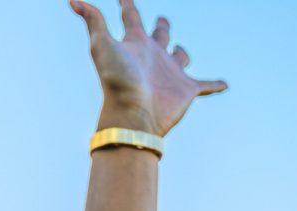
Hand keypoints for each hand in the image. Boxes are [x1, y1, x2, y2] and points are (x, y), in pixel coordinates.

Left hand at [70, 0, 226, 136]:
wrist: (132, 113)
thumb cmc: (116, 79)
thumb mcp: (102, 44)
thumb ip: (92, 20)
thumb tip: (71, 0)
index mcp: (135, 44)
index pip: (131, 17)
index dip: (126, 4)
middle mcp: (153, 57)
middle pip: (159, 36)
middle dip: (161, 27)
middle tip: (161, 19)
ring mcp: (170, 73)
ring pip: (180, 58)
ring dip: (182, 53)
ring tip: (181, 51)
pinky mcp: (187, 90)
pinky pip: (206, 85)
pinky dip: (215, 85)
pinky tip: (224, 84)